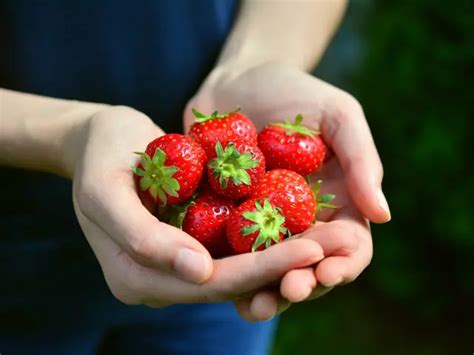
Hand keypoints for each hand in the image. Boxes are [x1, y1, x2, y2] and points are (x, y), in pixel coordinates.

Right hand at [71, 106, 323, 310]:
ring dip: (287, 256)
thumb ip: (141, 237)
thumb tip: (198, 273)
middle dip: (285, 266)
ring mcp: (181, 262)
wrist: (100, 139)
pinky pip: (237, 245)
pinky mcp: (195, 240)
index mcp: (137, 279)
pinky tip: (307, 224)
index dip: (260, 270)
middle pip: (233, 282)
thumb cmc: (99, 157)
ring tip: (335, 240)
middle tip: (335, 246)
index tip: (309, 250)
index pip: (209, 282)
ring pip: (242, 267)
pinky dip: (270, 238)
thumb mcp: (105, 191)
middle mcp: (164, 280)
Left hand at [185, 62, 389, 319]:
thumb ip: (362, 160)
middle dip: (301, 285)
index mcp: (334, 204)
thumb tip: (383, 215)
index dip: (342, 265)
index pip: (348, 246)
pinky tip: (213, 280)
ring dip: (262, 290)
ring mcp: (259, 223)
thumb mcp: (338, 115)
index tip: (328, 272)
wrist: (237, 80)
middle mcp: (298, 221)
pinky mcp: (222, 218)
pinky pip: (225, 250)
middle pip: (306, 266)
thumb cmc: (294, 91)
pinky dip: (223, 269)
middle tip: (287, 292)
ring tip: (253, 305)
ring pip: (265, 269)